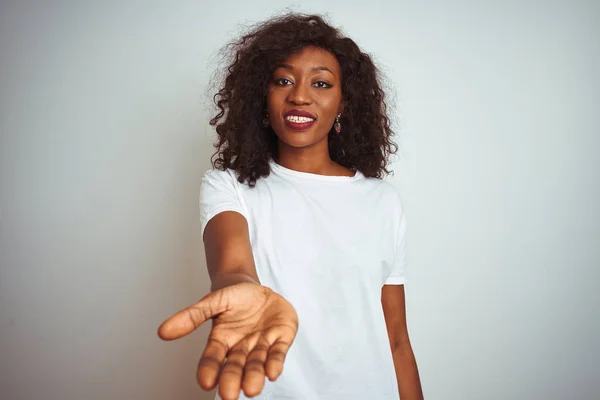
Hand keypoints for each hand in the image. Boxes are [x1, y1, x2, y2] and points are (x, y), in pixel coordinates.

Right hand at [158, 282, 297, 399]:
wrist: (257, 289)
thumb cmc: (232, 297)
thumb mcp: (212, 302)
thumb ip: (191, 316)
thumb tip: (162, 332)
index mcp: (221, 341)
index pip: (212, 358)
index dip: (209, 370)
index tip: (205, 383)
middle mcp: (241, 347)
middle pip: (235, 366)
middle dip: (232, 380)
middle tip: (229, 395)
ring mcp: (262, 344)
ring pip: (257, 363)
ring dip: (254, 376)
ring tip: (251, 389)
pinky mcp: (281, 338)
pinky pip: (278, 352)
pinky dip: (275, 362)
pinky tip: (272, 373)